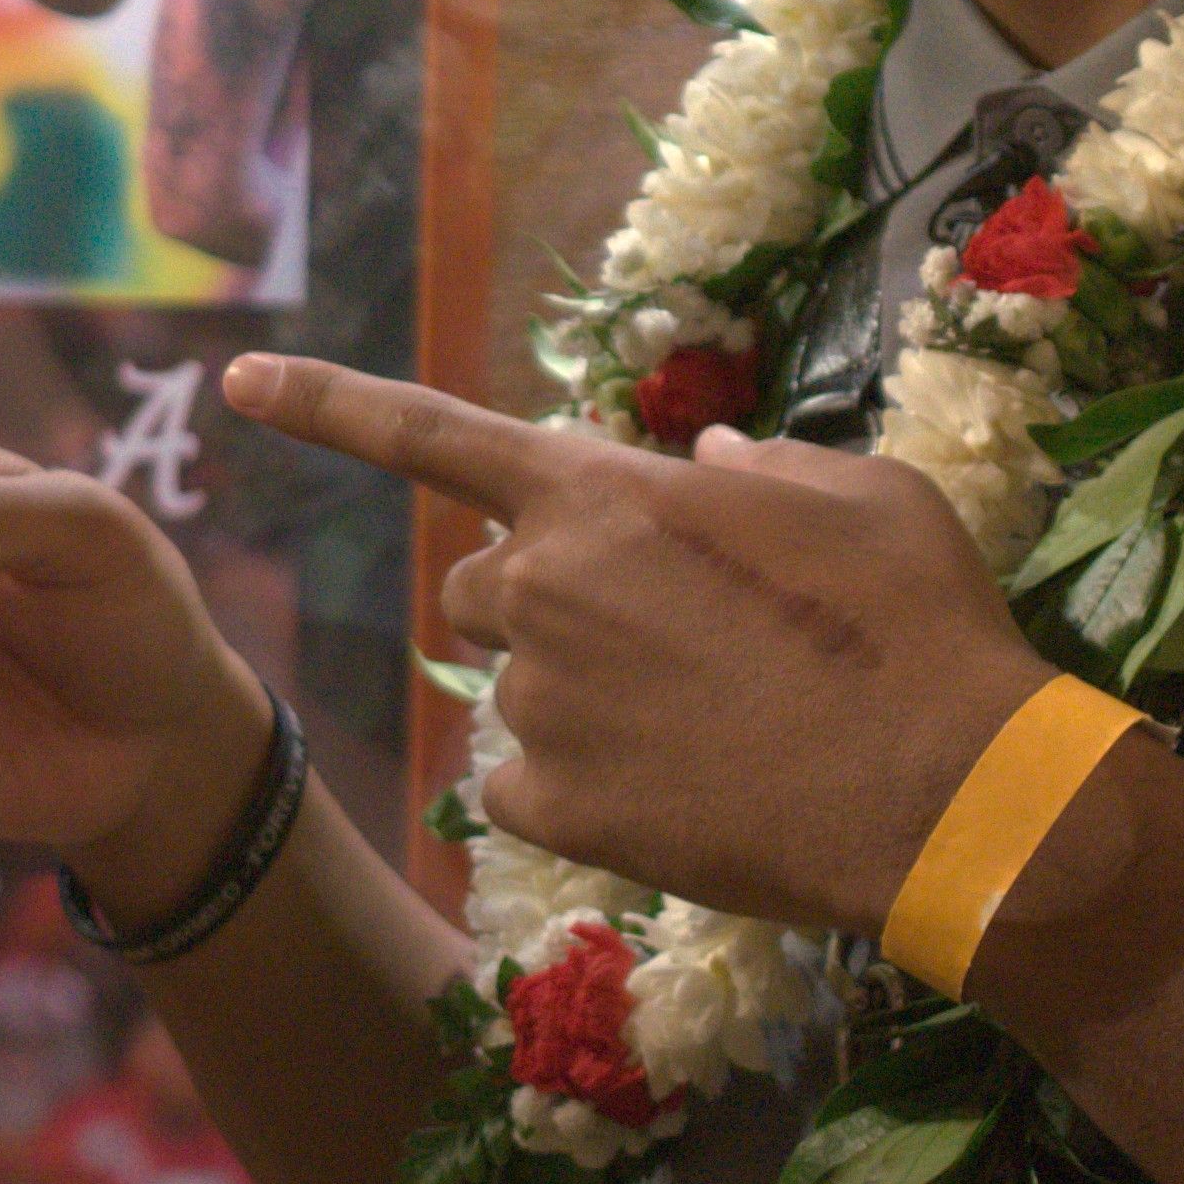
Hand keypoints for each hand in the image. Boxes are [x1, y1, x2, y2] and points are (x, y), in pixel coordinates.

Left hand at [219, 359, 1045, 935]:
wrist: (948, 791)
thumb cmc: (917, 625)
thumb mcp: (855, 497)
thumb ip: (757, 472)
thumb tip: (701, 467)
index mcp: (599, 493)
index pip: (428, 433)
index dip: (325, 403)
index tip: (234, 378)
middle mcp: (543, 586)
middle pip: (484, 586)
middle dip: (546, 605)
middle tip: (663, 647)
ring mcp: (539, 701)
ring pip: (518, 692)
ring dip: (581, 702)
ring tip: (706, 727)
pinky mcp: (552, 806)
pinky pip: (526, 791)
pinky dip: (584, 796)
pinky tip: (681, 795)